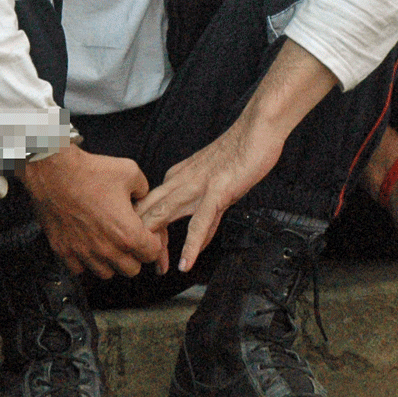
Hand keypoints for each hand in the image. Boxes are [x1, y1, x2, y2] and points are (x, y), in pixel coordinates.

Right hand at [20, 146, 168, 279]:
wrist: (54, 172)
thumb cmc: (90, 172)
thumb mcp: (130, 172)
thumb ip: (143, 190)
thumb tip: (142, 197)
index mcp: (127, 233)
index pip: (152, 253)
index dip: (153, 241)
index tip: (147, 233)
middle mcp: (107, 250)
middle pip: (132, 269)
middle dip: (134, 255)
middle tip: (129, 238)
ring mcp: (84, 253)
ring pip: (106, 273)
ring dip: (110, 261)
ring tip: (107, 243)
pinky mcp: (64, 252)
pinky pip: (79, 269)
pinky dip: (85, 262)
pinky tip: (86, 245)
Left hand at [138, 116, 287, 272]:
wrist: (257, 128)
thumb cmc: (238, 152)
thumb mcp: (210, 180)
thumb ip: (201, 207)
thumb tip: (199, 235)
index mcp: (176, 177)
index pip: (148, 206)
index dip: (143, 230)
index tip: (146, 252)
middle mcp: (180, 180)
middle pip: (148, 212)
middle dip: (140, 240)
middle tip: (140, 264)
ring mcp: (197, 185)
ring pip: (164, 215)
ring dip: (158, 244)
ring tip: (157, 268)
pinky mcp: (217, 190)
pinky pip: (200, 222)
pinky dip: (191, 245)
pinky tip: (186, 262)